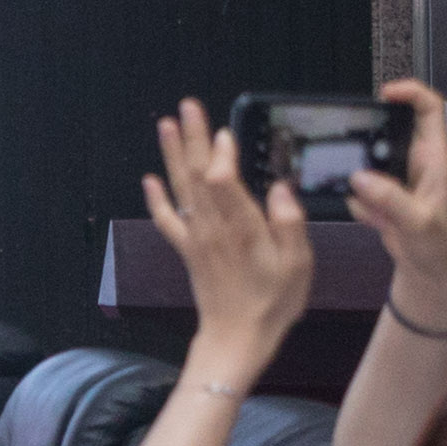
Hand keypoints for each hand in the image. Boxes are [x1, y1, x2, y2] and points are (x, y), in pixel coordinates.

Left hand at [139, 99, 315, 375]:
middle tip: (187, 106)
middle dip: (192, 138)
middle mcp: (213, 228)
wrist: (235, 339)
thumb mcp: (297, 264)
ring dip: (171, 155)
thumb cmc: (272, 302)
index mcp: (242, 228)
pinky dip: (156, 199)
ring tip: (165, 124)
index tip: (223, 131)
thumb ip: (289, 222)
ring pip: (180, 189)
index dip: (221, 154)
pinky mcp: (188, 249)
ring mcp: (197, 238)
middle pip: (197, 175)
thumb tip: (279, 187)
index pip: (224, 181)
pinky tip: (149, 179)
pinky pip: (167, 219)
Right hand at [340, 78, 446, 325]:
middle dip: (368, 137)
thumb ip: (390, 200)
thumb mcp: (419, 222)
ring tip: (361, 195)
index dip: (410, 93)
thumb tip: (360, 178)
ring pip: (370, 159)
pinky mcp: (382, 196)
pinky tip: (369, 218)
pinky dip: (357, 201)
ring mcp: (397, 179)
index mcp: (434, 158)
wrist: (432, 273)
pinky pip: (359, 188)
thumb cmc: (439, 246)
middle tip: (349, 146)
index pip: (429, 109)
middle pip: (390, 129)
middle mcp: (415, 163)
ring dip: (358, 175)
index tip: (384, 94)